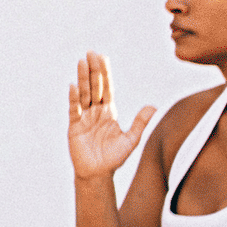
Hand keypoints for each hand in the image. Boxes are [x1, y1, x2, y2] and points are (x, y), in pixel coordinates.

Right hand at [69, 52, 159, 182]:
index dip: (105, 72)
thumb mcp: (131, 140)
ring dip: (83, 78)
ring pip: (84, 94)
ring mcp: (84, 117)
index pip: (107, 87)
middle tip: (90, 52)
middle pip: (94, 86)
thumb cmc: (114, 158)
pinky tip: (73, 86)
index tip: (102, 57)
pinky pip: (74, 109)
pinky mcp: (75, 126)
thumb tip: (153, 106)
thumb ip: (141, 123)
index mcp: (109, 111)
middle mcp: (96, 111)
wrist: (98, 174)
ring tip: (82, 62)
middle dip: (93, 69)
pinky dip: (73, 98)